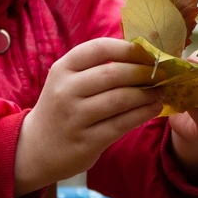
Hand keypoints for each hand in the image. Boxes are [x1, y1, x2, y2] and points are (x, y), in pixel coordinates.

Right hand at [14, 38, 162, 195]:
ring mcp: (75, 117)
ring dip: (147, 93)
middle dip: (143, 71)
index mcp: (63, 69)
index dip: (128, 48)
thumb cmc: (61, 108)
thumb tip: (140, 51)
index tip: (149, 51)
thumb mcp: (67, 81)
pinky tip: (154, 109)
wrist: (34, 148)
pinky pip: (122, 124)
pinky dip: (143, 114)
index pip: (99, 48)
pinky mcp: (86, 141)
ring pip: (120, 99)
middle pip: (113, 73)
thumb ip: (96, 67)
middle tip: (162, 72)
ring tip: (161, 91)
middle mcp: (66, 90)